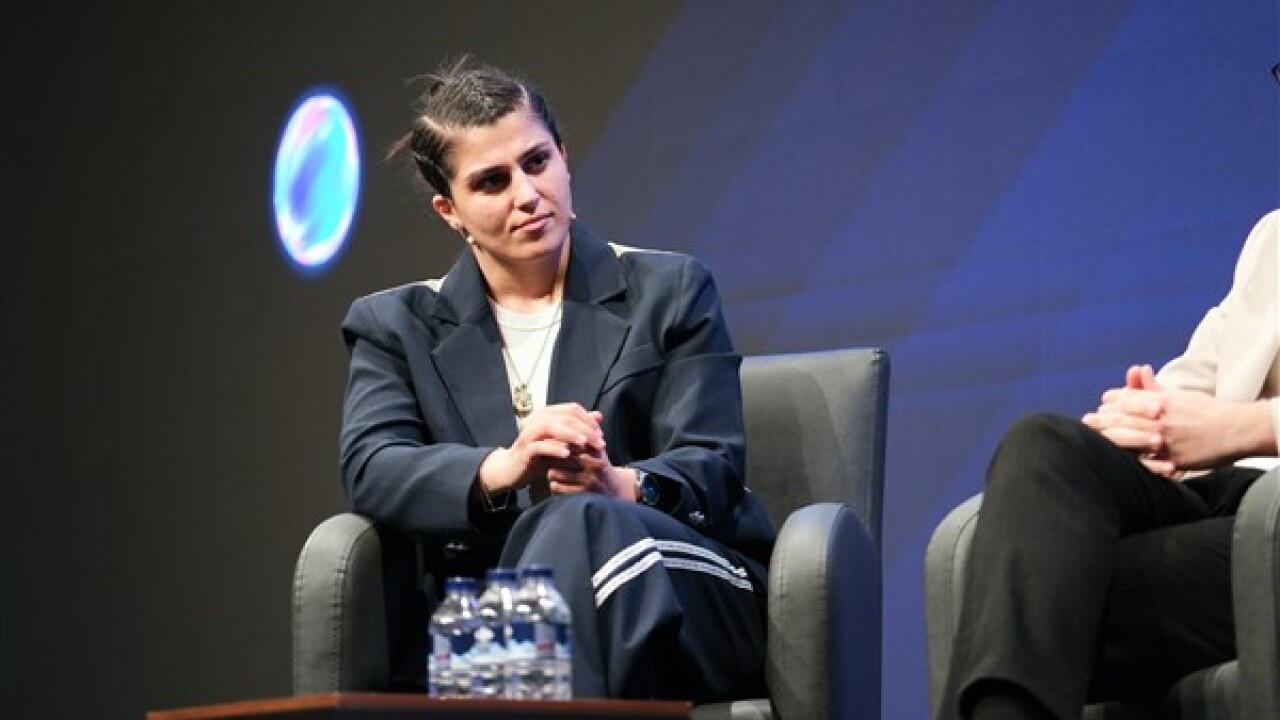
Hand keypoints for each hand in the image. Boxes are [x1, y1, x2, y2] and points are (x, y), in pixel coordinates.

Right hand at [478, 403, 605, 494]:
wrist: (512, 469)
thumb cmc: (540, 454)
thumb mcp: (562, 441)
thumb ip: (579, 428)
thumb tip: (599, 415)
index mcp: (548, 414)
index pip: (572, 409)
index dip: (589, 420)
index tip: (601, 435)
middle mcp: (538, 419)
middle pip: (565, 417)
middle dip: (585, 429)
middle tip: (600, 443)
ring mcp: (530, 433)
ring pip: (551, 427)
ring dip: (570, 434)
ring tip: (584, 444)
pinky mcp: (525, 449)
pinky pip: (540, 446)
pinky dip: (554, 448)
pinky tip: (567, 454)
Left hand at [545, 412, 637, 499]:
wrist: (614, 489)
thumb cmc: (599, 463)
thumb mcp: (596, 445)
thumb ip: (585, 429)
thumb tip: (572, 410)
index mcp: (596, 450)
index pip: (569, 442)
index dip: (557, 441)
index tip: (551, 441)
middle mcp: (592, 466)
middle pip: (560, 456)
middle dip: (551, 455)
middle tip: (547, 454)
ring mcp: (586, 481)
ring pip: (554, 472)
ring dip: (551, 470)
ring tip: (554, 468)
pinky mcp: (579, 495)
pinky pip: (556, 486)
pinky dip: (554, 483)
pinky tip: (558, 481)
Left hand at [1083, 364, 1269, 474]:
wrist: (1236, 430)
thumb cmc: (1206, 411)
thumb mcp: (1179, 395)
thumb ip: (1154, 386)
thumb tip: (1137, 370)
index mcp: (1159, 401)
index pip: (1123, 399)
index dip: (1109, 402)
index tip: (1101, 406)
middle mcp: (1159, 419)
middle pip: (1119, 419)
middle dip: (1100, 421)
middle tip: (1087, 423)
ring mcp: (1164, 440)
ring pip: (1126, 440)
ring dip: (1109, 440)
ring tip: (1097, 440)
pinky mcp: (1172, 460)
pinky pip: (1146, 463)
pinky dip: (1131, 462)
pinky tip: (1118, 461)